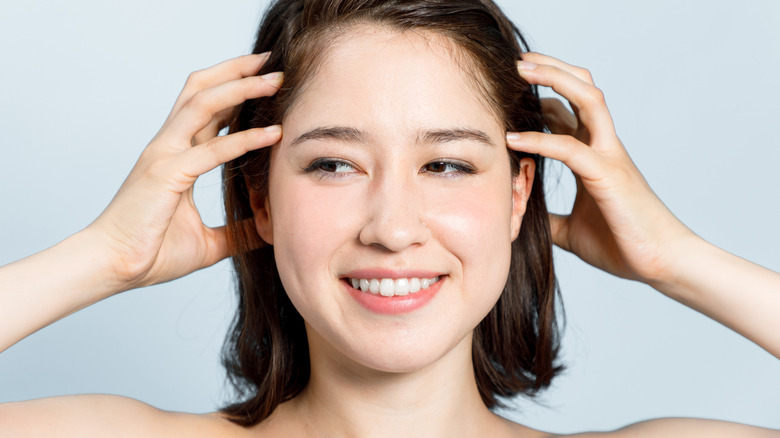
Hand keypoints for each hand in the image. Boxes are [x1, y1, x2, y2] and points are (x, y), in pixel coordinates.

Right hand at [88, 54, 281, 290]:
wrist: (112, 268)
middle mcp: (168, 146)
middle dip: (237, 70)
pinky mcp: (166, 173)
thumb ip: (237, 232)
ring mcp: (164, 155)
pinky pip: (211, 149)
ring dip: (241, 87)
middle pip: (202, 89)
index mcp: (175, 155)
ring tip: (275, 81)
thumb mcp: (208, 242)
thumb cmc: (152, 253)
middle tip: (273, 63)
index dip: (235, 89)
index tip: (268, 82)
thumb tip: (269, 232)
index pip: (206, 108)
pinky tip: (273, 134)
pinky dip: (244, 139)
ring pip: (204, 103)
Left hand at [506, 53, 691, 283]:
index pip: (569, 111)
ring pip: (587, 99)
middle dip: (551, 69)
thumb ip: (550, 219)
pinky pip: (570, 148)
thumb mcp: (571, 231)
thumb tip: (521, 222)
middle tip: (518, 63)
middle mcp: (604, 147)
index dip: (543, 96)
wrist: (662, 264)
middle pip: (582, 89)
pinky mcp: (609, 175)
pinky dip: (540, 140)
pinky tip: (513, 139)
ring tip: (522, 70)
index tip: (512, 92)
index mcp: (595, 156)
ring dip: (554, 80)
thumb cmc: (624, 244)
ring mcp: (610, 156)